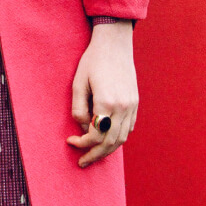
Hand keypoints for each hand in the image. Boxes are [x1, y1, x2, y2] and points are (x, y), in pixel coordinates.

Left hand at [66, 21, 137, 167]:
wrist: (114, 44)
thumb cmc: (92, 61)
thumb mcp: (78, 83)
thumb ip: (79, 108)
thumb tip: (83, 128)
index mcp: (107, 102)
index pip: (95, 136)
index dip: (82, 143)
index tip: (70, 142)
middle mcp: (123, 107)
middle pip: (110, 143)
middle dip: (95, 155)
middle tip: (82, 162)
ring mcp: (132, 105)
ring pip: (122, 138)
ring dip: (107, 150)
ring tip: (94, 154)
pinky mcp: (135, 102)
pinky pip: (128, 128)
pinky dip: (118, 137)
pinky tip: (107, 139)